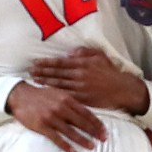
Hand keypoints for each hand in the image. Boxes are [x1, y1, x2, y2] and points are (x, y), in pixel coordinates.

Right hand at [6, 81, 108, 151]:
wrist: (20, 96)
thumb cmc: (41, 95)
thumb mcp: (58, 93)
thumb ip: (71, 101)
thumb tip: (85, 111)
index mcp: (67, 99)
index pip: (86, 112)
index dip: (96, 122)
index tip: (104, 130)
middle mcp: (61, 108)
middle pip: (81, 122)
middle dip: (94, 132)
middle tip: (104, 139)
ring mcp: (51, 118)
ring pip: (71, 131)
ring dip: (82, 140)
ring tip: (92, 146)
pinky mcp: (42, 126)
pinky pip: (56, 138)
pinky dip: (65, 145)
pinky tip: (73, 151)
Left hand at [29, 49, 150, 114]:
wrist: (121, 89)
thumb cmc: (110, 72)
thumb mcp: (99, 56)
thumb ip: (84, 52)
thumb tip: (70, 53)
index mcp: (82, 64)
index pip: (60, 63)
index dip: (47, 63)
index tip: (36, 62)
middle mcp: (79, 75)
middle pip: (57, 74)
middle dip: (42, 72)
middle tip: (30, 71)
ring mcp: (80, 88)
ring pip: (59, 85)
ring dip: (46, 82)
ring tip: (35, 80)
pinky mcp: (82, 99)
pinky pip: (66, 96)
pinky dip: (55, 94)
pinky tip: (47, 93)